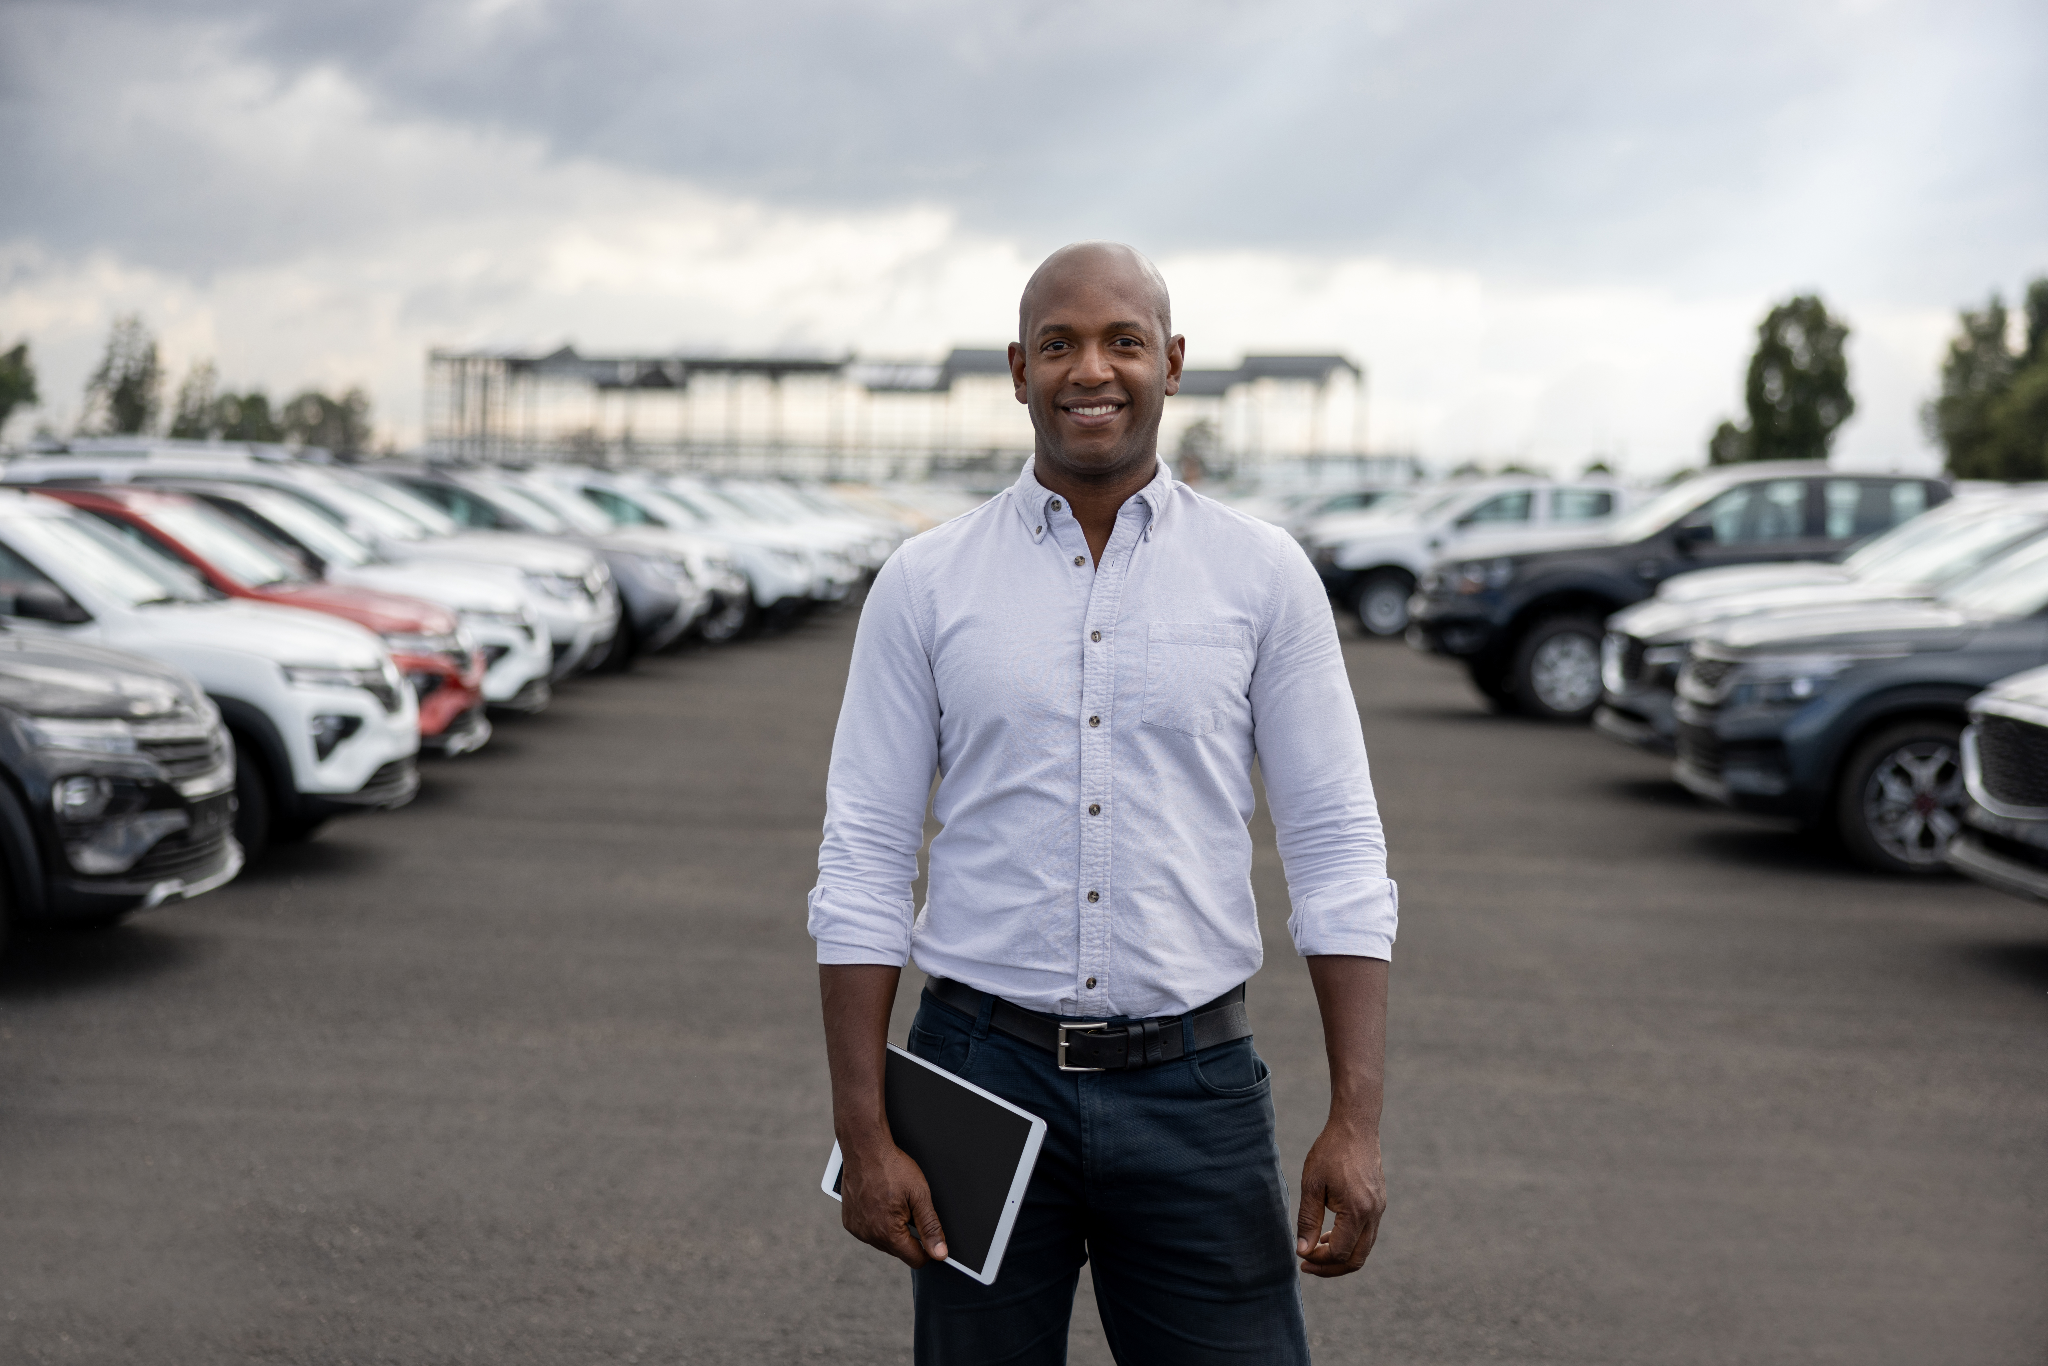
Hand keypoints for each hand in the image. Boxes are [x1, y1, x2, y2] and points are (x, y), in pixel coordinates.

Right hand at [839, 1141, 948, 1268]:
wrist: (865, 1149)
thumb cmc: (892, 1168)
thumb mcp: (920, 1196)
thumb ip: (931, 1227)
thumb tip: (940, 1253)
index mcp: (889, 1233)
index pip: (915, 1259)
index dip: (928, 1249)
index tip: (930, 1234)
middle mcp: (869, 1236)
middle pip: (899, 1251)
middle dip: (909, 1235)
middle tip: (909, 1207)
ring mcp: (857, 1229)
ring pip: (883, 1242)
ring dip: (892, 1230)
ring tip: (893, 1202)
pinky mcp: (849, 1221)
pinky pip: (868, 1232)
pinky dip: (877, 1222)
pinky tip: (880, 1203)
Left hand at [1295, 1118, 1384, 1276]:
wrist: (1356, 1127)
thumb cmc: (1331, 1152)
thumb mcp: (1312, 1185)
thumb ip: (1308, 1220)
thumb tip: (1302, 1250)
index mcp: (1357, 1211)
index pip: (1340, 1254)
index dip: (1318, 1260)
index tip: (1299, 1255)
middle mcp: (1374, 1214)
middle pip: (1356, 1259)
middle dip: (1331, 1267)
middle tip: (1307, 1265)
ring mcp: (1379, 1210)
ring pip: (1364, 1249)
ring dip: (1340, 1256)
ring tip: (1315, 1250)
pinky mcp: (1379, 1204)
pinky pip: (1367, 1234)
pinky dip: (1349, 1241)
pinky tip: (1329, 1233)